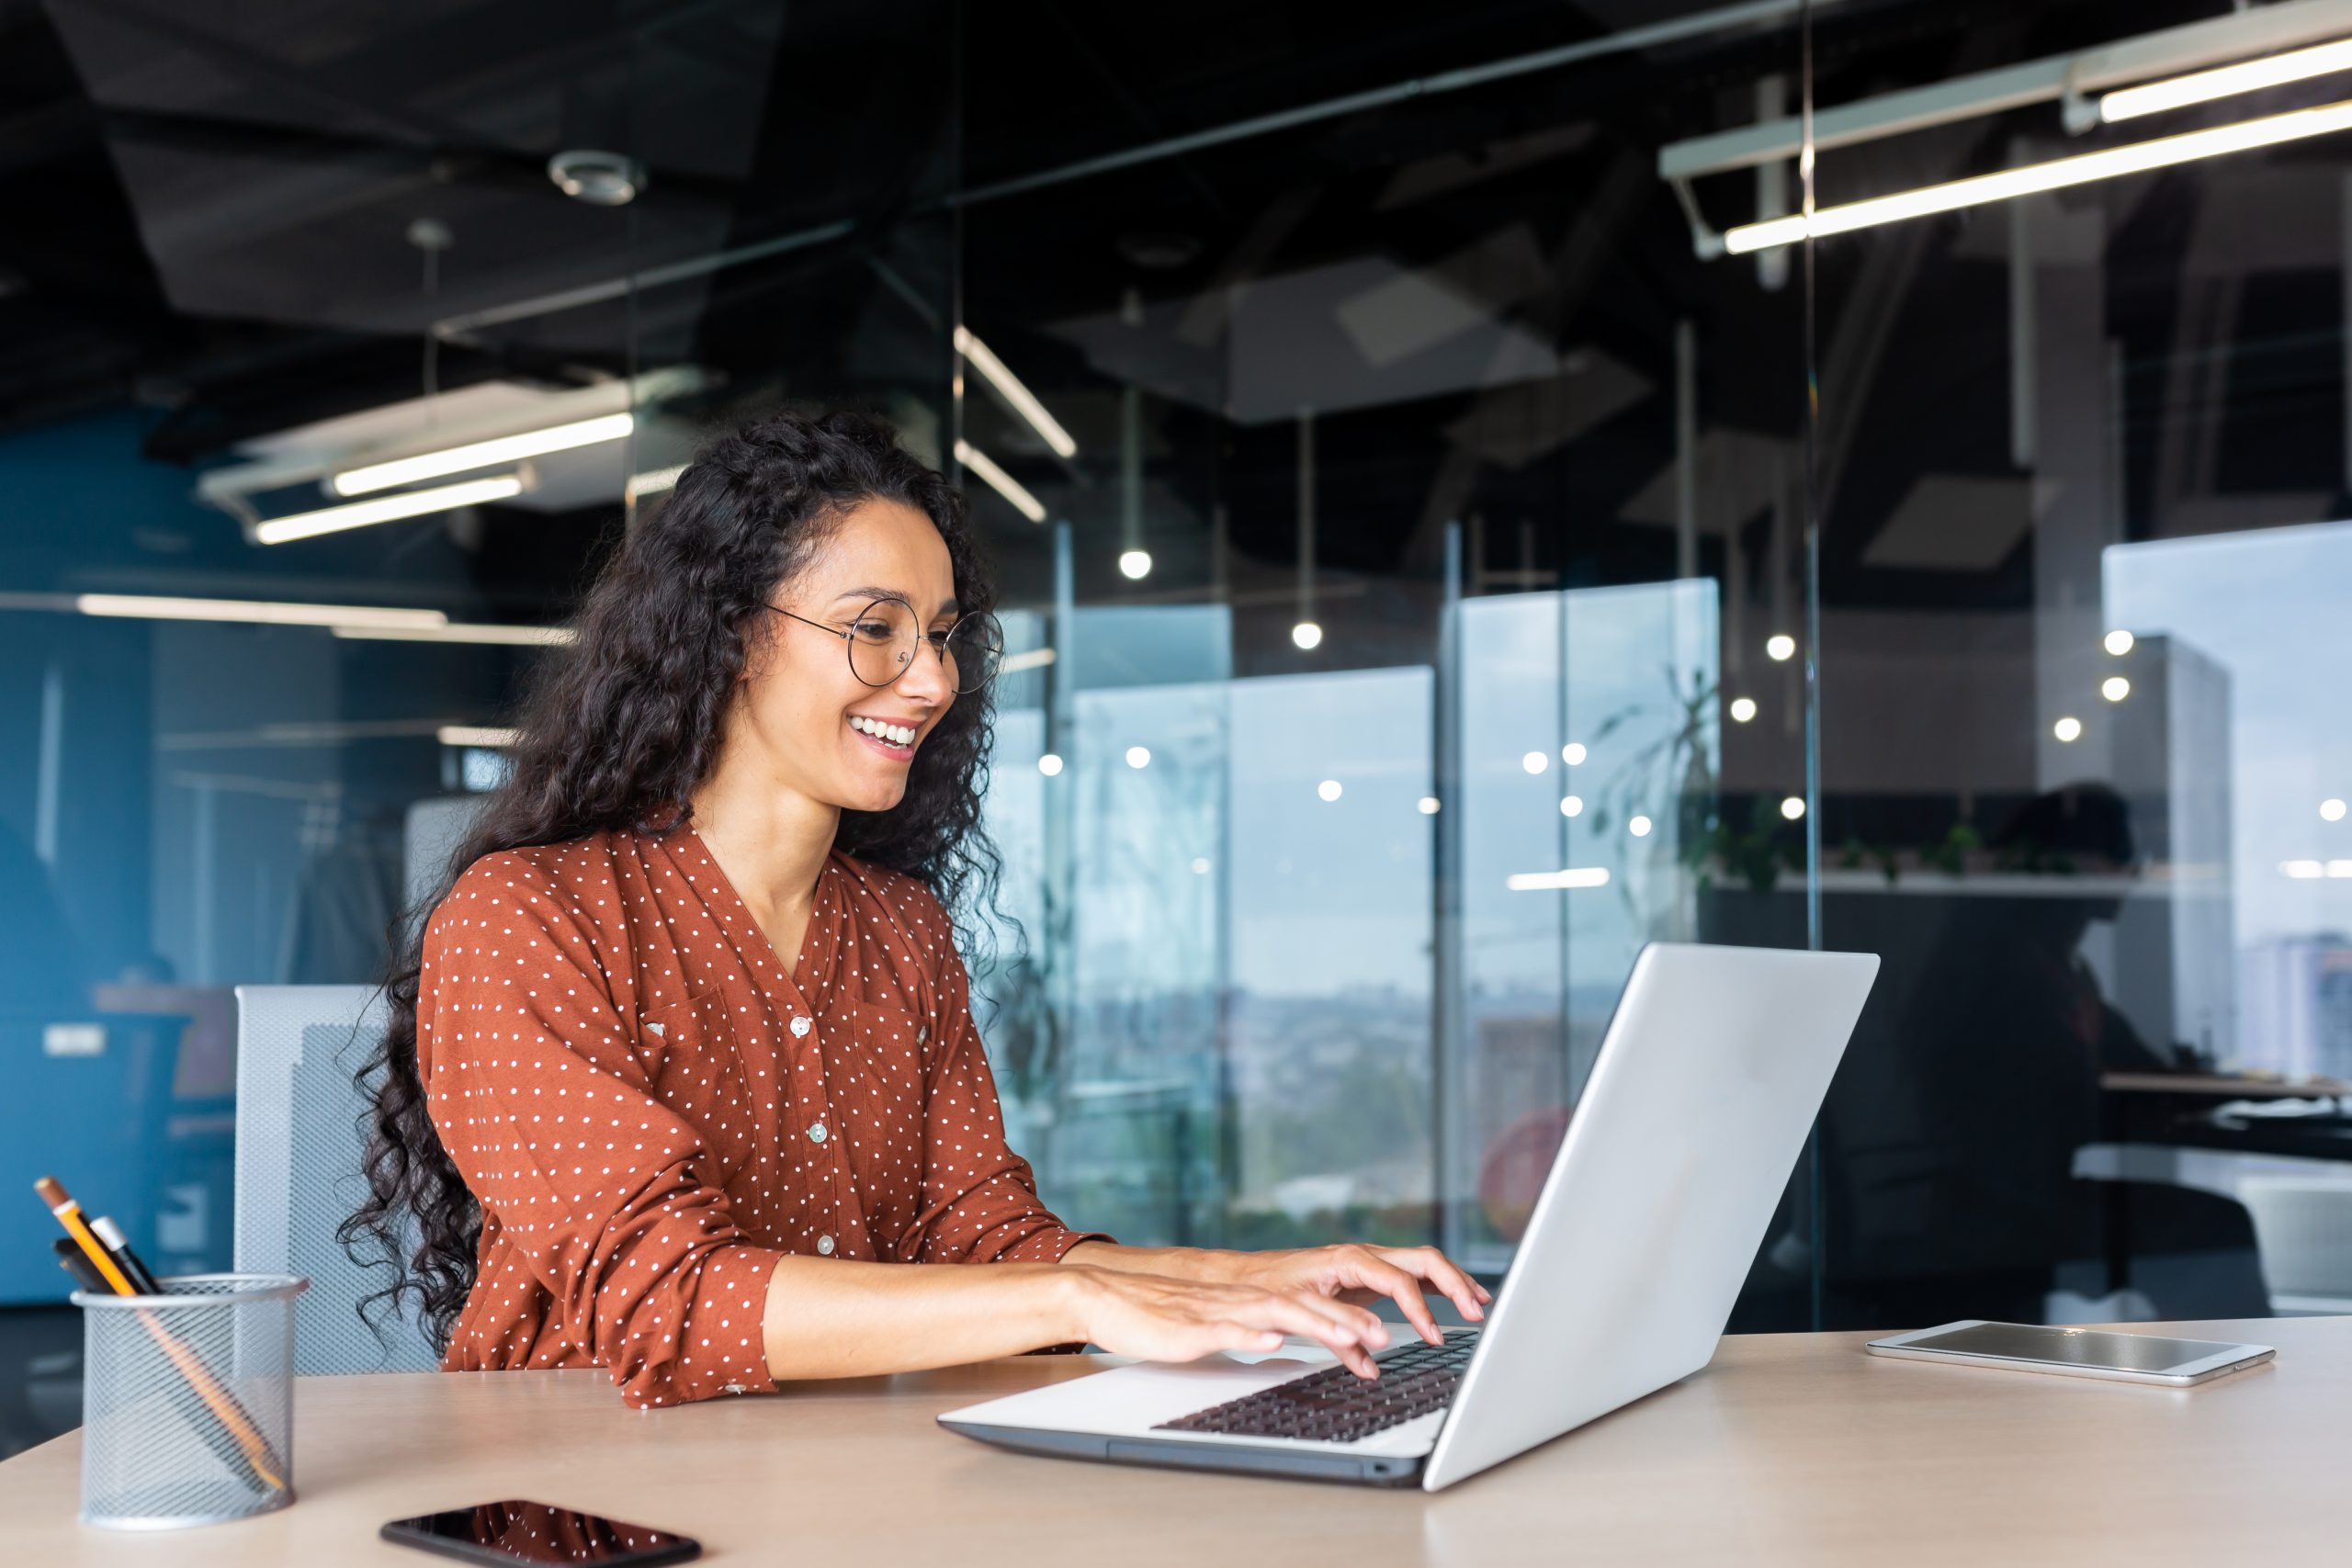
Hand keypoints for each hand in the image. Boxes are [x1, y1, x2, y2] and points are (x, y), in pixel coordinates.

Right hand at [1068, 1268, 1395, 1377]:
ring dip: (1314, 1323)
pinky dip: (1252, 1333)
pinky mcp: (1191, 1328)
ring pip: (1275, 1313)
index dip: (1347, 1316)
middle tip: (1384, 1334)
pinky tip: (1272, 1338)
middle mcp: (1241, 1301)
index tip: (1383, 1332)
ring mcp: (1218, 1313)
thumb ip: (1250, 1329)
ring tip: (1348, 1335)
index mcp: (1249, 1301)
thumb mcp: (1217, 1326)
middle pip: (1303, 1306)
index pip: (1308, 1305)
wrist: (1108, 1301)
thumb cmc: (1160, 1317)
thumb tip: (1284, 1339)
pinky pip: (1226, 1329)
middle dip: (1346, 1319)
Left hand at [1220, 1244, 1490, 1349]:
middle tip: (1476, 1312)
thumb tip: (1371, 1361)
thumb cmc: (1271, 1290)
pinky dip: (1437, 1288)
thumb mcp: (1300, 1313)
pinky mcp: (1369, 1274)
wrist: (1250, 1278)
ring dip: (1454, 1282)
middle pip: (1423, 1261)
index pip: (1400, 1280)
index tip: (1434, 1336)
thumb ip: (1338, 1335)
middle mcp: (1365, 1255)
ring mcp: (1370, 1262)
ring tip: (1480, 1304)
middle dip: (1454, 1284)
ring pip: (1424, 1264)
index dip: (1421, 1309)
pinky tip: (1456, 1302)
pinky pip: (1412, 1276)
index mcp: (1350, 1259)